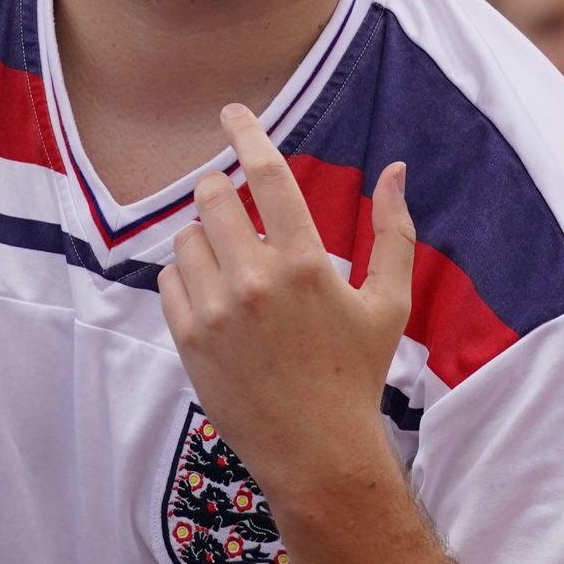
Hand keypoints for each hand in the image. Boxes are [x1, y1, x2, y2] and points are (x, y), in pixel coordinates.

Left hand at [160, 104, 414, 497]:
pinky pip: (169, 280)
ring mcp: (216, 311)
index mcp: (306, 263)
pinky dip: (186, 278)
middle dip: (220, 192)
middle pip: (212, 197)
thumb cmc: (356, 373)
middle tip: (235, 212)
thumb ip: (393, 232)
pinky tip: (213, 298)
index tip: (232, 112)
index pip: (266, 175)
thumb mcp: (388, 303)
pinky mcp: (188, 339)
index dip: (247, 133)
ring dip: (204, 238)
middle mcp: (256, 281)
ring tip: (231, 266)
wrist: (315, 451)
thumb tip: (394, 170)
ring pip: (186, 237)